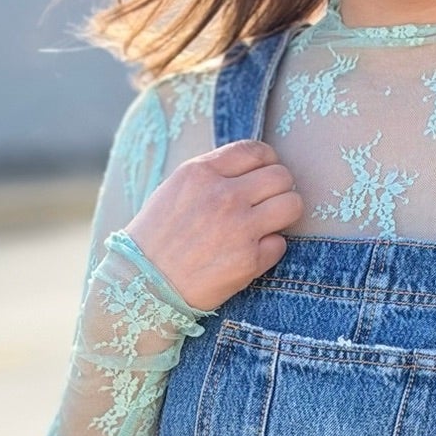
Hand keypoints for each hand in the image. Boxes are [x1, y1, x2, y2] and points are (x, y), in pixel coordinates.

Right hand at [125, 139, 303, 312]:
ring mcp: (239, 228)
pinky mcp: (249, 260)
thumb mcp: (175, 190)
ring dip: (285, 214)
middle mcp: (224, 196)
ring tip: (268, 225)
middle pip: (281, 176)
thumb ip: (211, 175)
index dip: (268, 161)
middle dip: (280, 188)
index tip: (265, 174)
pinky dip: (270, 249)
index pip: (256, 151)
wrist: (142, 285)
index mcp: (202, 173)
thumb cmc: (156, 238)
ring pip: (292, 205)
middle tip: (267, 204)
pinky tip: (249, 253)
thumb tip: (249, 171)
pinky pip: (281, 244)